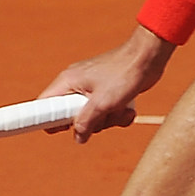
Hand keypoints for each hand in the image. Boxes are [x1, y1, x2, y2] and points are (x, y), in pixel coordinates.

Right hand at [44, 27, 172, 141]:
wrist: (149, 57)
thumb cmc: (124, 74)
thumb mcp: (102, 103)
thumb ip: (86, 122)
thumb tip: (78, 138)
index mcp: (68, 81)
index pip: (45, 104)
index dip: (48, 120)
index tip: (60, 130)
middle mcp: (77, 85)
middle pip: (72, 117)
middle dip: (91, 123)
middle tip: (102, 114)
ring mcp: (93, 90)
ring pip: (93, 118)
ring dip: (109, 119)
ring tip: (121, 108)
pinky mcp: (108, 93)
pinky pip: (107, 113)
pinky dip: (118, 115)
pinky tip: (128, 108)